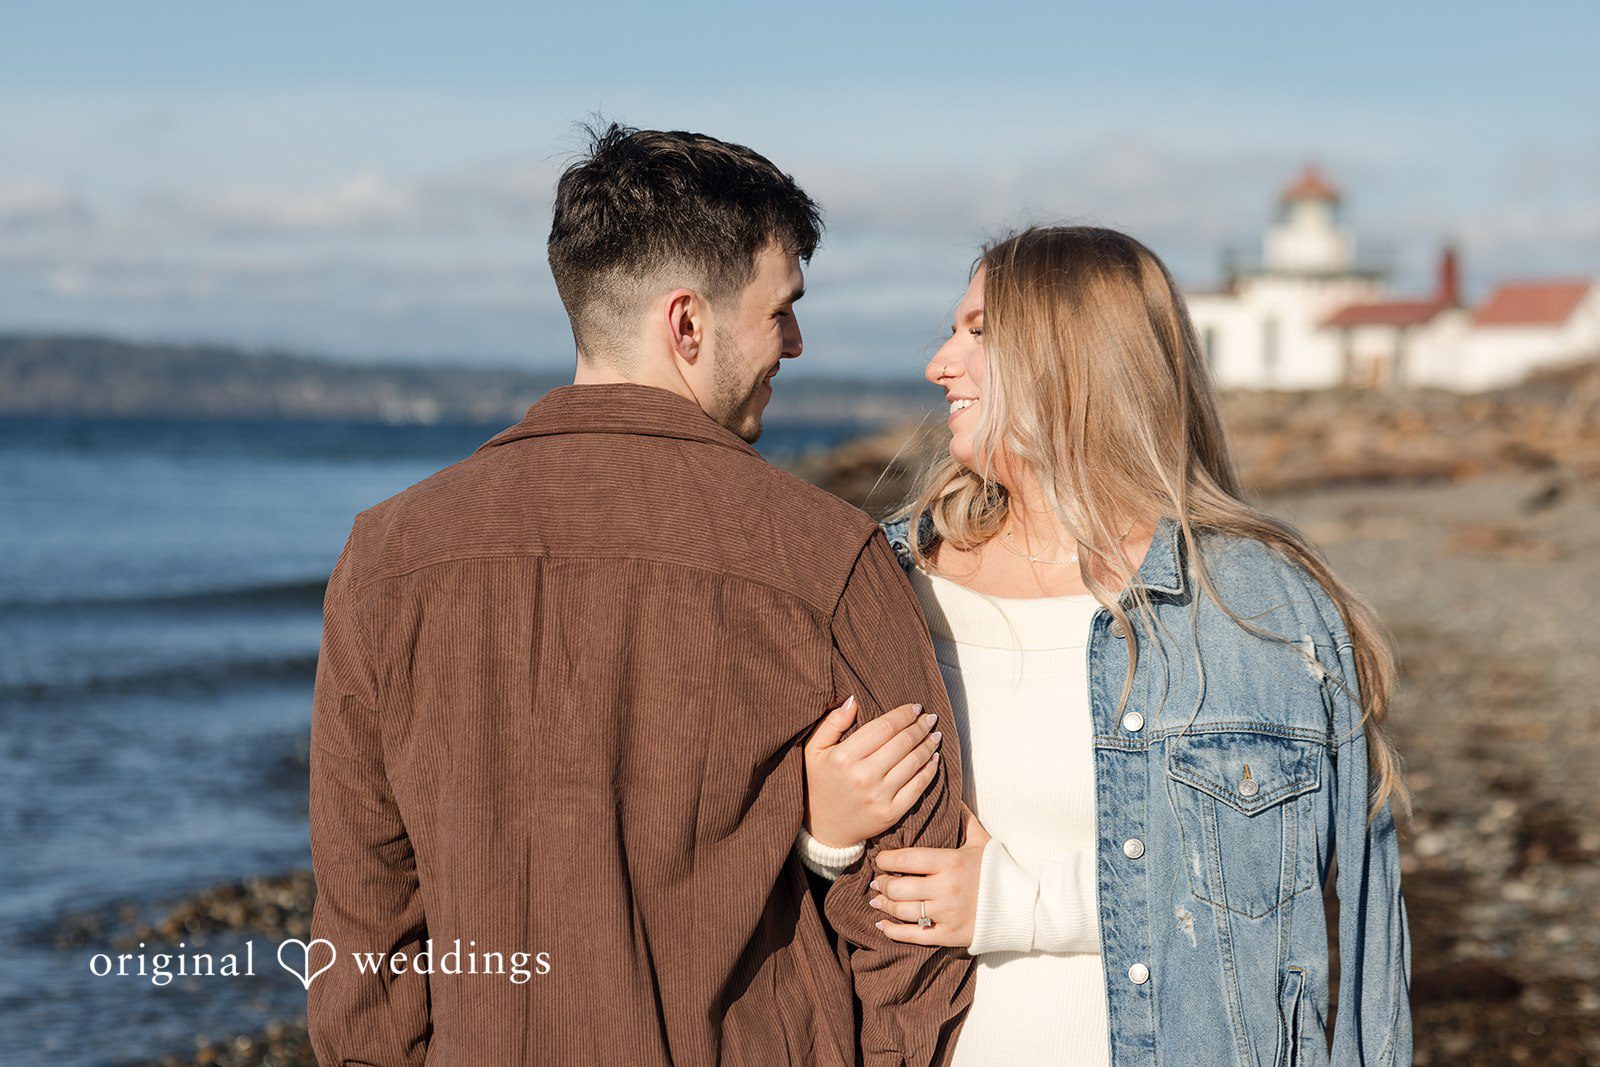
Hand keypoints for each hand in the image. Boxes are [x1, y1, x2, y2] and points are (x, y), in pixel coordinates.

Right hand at [803, 696, 942, 848]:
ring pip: (914, 762)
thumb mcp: (814, 750)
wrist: (823, 828)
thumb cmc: (819, 782)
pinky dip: (930, 770)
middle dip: (920, 727)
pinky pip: (918, 787)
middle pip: (903, 742)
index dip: (904, 714)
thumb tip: (854, 700)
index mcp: (844, 757)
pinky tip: (934, 758)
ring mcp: (879, 796)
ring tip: (934, 735)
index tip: (915, 707)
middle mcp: (863, 776)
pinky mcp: (891, 813)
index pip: (884, 727)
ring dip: (928, 745)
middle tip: (930, 718)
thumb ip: (832, 722)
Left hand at [869, 806, 991, 946]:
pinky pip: (912, 936)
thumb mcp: (983, 842)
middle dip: (883, 884)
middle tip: (879, 881)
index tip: (881, 859)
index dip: (886, 860)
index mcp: (951, 862)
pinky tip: (882, 924)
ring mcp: (947, 914)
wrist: (1022, 906)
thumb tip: (954, 797)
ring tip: (878, 899)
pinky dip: (892, 931)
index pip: (906, 859)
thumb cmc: (999, 871)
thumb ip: (965, 820)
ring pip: (902, 911)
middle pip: (899, 887)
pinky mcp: (949, 935)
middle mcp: (946, 888)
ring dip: (885, 905)